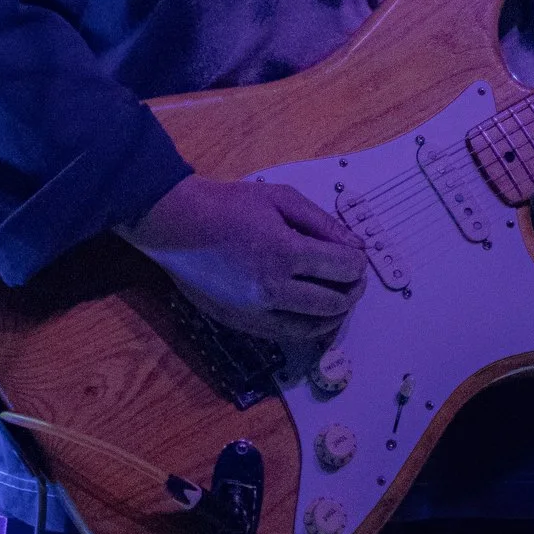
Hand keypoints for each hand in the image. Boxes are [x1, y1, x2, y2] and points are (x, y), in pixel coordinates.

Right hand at [117, 175, 369, 341]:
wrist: (176, 225)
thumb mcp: (280, 198)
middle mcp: (273, 289)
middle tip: (352, 278)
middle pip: (334, 304)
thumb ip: (322, 223)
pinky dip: (307, 326)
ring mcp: (255, 312)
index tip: (355, 256)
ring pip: (313, 328)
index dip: (357, 263)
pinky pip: (285, 335)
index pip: (343, 268)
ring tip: (337, 298)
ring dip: (334, 315)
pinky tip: (311, 311)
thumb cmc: (229, 205)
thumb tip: (354, 246)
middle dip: (352, 290)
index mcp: (285, 253)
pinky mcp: (241, 324)